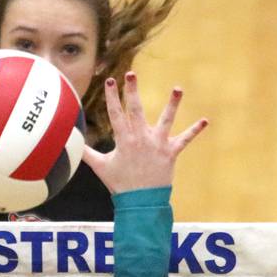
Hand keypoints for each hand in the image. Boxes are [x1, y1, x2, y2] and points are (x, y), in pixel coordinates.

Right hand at [82, 72, 207, 192]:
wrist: (140, 202)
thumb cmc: (120, 184)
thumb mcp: (101, 167)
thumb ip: (86, 153)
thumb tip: (71, 144)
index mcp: (123, 140)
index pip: (115, 113)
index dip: (111, 96)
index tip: (109, 80)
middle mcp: (140, 138)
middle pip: (136, 109)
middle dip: (132, 90)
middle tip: (131, 74)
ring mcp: (157, 144)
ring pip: (165, 120)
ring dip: (172, 104)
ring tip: (178, 88)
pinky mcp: (170, 153)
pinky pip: (184, 140)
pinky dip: (195, 131)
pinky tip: (205, 121)